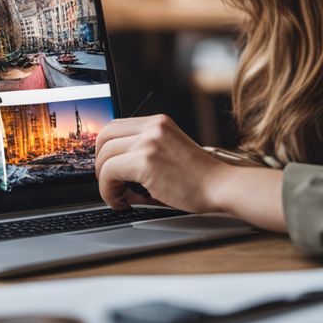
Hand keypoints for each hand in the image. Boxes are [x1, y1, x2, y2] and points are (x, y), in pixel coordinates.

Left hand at [94, 114, 226, 212]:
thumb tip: (115, 175)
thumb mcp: (171, 154)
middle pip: (104, 136)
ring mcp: (149, 142)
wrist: (222, 186)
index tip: (106, 165)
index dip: (105, 148)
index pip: (116, 126)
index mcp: (159, 122)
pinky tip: (120, 200)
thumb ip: (144, 155)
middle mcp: (153, 127)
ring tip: (118, 195)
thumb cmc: (201, 178)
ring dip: (104, 180)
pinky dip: (108, 191)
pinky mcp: (146, 161)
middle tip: (109, 181)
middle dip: (99, 162)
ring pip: (104, 156)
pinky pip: (109, 173)